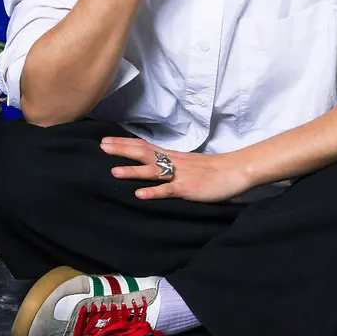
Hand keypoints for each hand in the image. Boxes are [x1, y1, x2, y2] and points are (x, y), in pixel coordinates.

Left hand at [100, 137, 251, 202]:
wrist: (234, 171)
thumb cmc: (213, 169)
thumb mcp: (188, 162)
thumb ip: (172, 163)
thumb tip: (155, 163)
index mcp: (172, 156)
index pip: (144, 146)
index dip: (124, 143)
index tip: (105, 140)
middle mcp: (173, 162)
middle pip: (143, 153)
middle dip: (122, 150)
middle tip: (101, 147)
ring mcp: (179, 175)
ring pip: (152, 172)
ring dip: (133, 171)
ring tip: (114, 172)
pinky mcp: (187, 188)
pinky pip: (168, 190)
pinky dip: (153, 192)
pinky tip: (140, 195)